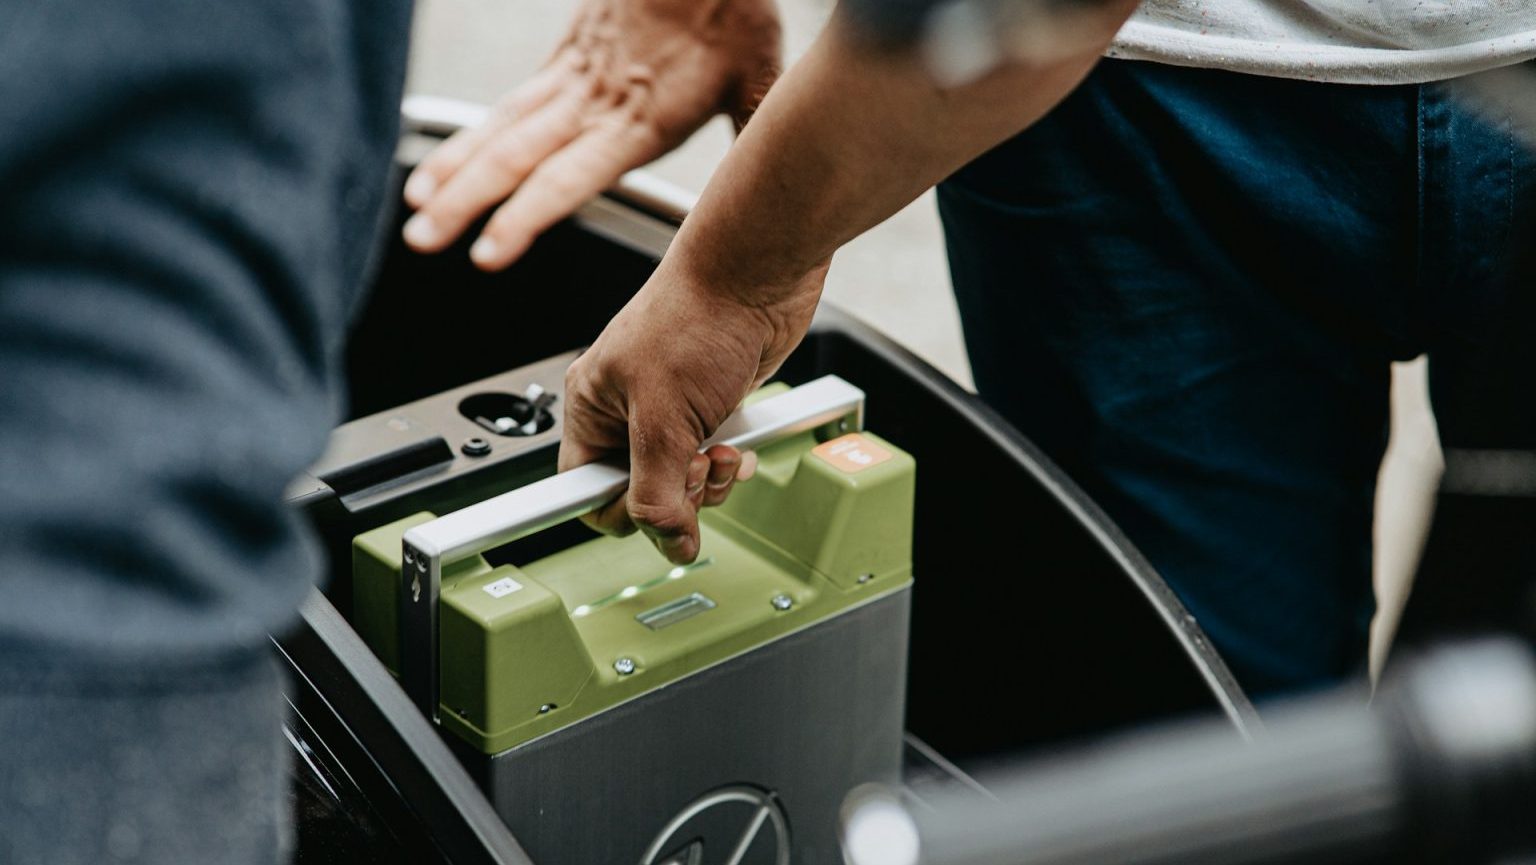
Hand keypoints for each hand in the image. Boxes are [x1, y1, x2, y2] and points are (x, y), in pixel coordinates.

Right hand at [401, 0, 780, 269]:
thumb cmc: (732, 10)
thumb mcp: (759, 80)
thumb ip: (757, 137)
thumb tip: (783, 195)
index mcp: (642, 118)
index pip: (570, 175)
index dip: (527, 215)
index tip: (488, 251)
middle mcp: (596, 102)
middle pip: (518, 156)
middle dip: (467, 203)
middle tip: (423, 240)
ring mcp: (574, 79)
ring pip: (500, 130)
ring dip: (454, 173)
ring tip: (415, 212)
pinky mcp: (565, 62)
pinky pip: (506, 106)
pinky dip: (465, 139)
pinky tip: (436, 167)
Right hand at [558, 257, 823, 563]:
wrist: (757, 274)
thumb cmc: (699, 316)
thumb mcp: (665, 419)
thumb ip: (658, 491)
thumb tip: (666, 541)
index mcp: (591, 406)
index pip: (584, 490)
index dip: (620, 511)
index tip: (651, 517)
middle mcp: (625, 409)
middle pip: (639, 492)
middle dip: (677, 493)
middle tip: (697, 467)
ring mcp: (671, 409)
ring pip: (680, 481)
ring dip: (709, 481)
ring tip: (722, 453)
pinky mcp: (711, 407)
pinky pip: (712, 460)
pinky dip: (729, 463)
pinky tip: (738, 445)